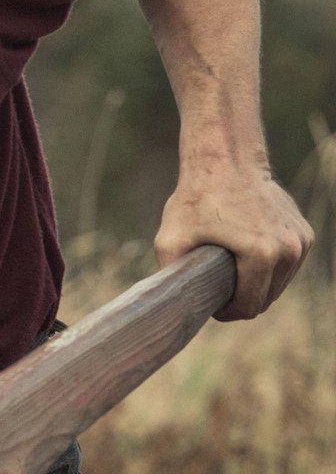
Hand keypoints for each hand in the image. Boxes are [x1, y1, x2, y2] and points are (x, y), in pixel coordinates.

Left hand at [155, 161, 315, 320]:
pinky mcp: (304, 234)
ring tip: (231, 273)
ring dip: (257, 285)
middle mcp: (288, 250)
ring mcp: (300, 241)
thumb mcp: (170, 238)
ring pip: (279, 284)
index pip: (249, 306)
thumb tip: (169, 304)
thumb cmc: (196, 198)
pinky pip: (287, 266)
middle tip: (218, 289)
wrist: (225, 161)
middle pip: (267, 299)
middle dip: (242, 300)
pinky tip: (247, 256)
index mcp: (261, 255)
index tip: (211, 304)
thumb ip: (170, 274)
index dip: (227, 312)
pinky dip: (270, 267)